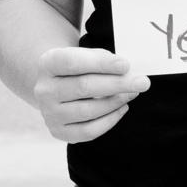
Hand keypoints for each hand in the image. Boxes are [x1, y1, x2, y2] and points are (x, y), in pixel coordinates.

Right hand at [32, 47, 149, 142]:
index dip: (101, 64)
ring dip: (116, 101)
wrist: (58, 84)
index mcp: (48, 63)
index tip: (126, 65)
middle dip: (117, 84)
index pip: (73, 62)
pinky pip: (87, 131)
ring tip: (133, 93)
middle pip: (83, 87)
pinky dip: (109, 120)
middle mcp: (44, 89)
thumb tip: (127, 73)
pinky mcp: (58, 131)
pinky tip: (122, 108)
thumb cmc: (80, 66)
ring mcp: (49, 113)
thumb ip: (103, 60)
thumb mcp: (86, 54)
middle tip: (143, 82)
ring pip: (87, 110)